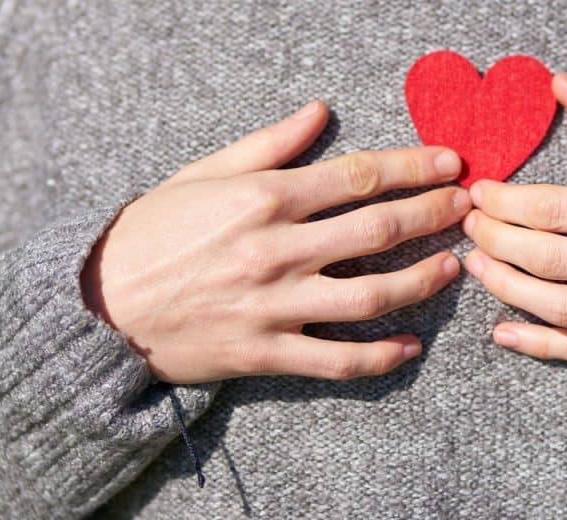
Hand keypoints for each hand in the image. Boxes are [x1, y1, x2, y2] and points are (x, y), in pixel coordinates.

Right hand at [80, 100, 469, 383]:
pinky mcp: (266, 353)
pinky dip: (380, 356)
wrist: (98, 307)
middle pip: (377, 229)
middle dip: (433, 214)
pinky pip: (337, 360)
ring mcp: (274, 304)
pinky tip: (411, 347)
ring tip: (452, 266)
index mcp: (262, 197)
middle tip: (468, 208)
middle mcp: (276, 249)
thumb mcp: (202, 174)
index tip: (450, 163)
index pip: (358, 176)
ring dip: (421, 279)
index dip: (413, 167)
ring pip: (370, 294)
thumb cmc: (151, 233)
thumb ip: (267, 144)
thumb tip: (319, 111)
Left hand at [461, 73, 566, 364]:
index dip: (505, 203)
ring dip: (506, 288)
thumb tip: (557, 82)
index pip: (555, 209)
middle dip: (496, 240)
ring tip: (477, 267)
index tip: (479, 193)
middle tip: (469, 227)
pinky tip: (502, 331)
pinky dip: (539, 345)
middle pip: (549, 258)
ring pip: (560, 306)